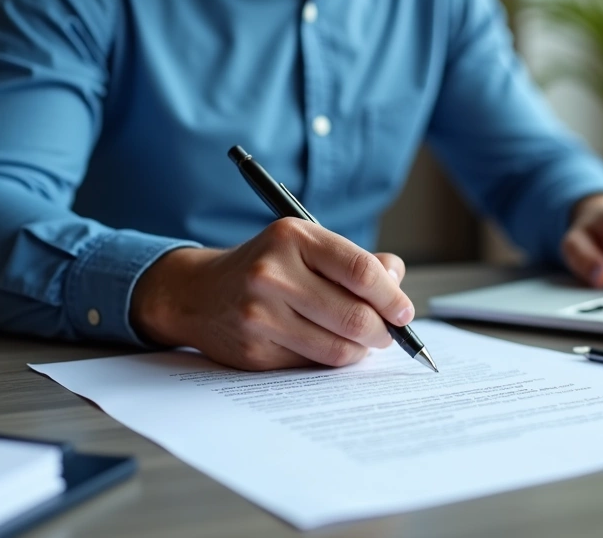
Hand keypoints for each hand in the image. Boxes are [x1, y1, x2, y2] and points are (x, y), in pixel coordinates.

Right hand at [129, 218, 414, 370]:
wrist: (198, 293)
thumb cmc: (268, 267)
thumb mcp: (307, 246)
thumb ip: (357, 261)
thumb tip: (397, 283)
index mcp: (292, 237)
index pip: (361, 271)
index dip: (392, 297)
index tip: (405, 312)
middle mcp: (272, 273)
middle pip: (354, 316)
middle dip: (382, 331)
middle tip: (388, 334)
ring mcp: (259, 315)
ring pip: (337, 348)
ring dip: (361, 350)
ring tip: (361, 341)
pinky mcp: (254, 351)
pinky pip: (313, 365)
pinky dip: (331, 360)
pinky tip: (326, 346)